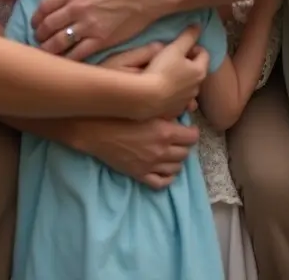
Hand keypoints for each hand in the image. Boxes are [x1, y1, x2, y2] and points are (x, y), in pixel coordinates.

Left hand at [32, 0, 160, 59]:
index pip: (45, 6)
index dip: (36, 17)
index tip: (35, 22)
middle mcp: (77, 8)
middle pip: (48, 26)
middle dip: (39, 34)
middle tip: (38, 39)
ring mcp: (88, 26)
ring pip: (59, 43)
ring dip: (49, 49)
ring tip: (47, 52)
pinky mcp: (101, 40)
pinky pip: (78, 54)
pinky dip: (68, 60)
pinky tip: (64, 62)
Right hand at [76, 116, 199, 189]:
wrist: (96, 129)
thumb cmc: (120, 111)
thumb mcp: (147, 106)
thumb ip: (167, 109)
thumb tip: (183, 110)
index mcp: (165, 130)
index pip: (192, 137)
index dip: (191, 132)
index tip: (187, 128)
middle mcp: (161, 150)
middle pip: (186, 153)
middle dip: (184, 145)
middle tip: (178, 139)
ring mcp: (151, 164)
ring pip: (177, 168)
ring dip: (176, 160)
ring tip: (170, 152)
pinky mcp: (140, 174)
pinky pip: (162, 183)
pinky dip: (167, 177)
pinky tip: (164, 168)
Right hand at [142, 27, 208, 119]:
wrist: (149, 97)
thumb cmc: (163, 69)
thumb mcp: (174, 48)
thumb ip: (188, 36)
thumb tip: (198, 26)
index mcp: (199, 71)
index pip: (204, 54)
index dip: (194, 47)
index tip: (182, 45)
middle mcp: (197, 87)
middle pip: (196, 71)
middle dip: (188, 64)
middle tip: (173, 58)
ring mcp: (186, 101)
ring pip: (188, 87)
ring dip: (182, 81)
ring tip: (168, 76)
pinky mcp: (175, 111)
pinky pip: (178, 101)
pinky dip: (174, 95)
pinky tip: (163, 92)